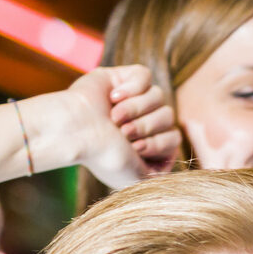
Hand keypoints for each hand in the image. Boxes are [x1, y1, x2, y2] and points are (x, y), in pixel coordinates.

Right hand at [50, 65, 180, 186]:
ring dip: (136, 109)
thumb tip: (175, 161)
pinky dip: (132, 88)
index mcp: (143, 144)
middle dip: (146, 126)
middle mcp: (139, 121)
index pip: (174, 137)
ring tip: (114, 117)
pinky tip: (114, 96)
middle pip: (168, 116)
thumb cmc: (104, 156)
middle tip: (123, 132)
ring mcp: (132, 99)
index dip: (159, 143)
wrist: (77, 131)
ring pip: (159, 96)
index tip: (135, 149)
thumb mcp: (137, 177)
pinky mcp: (122, 78)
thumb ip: (160, 174)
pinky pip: (145, 76)